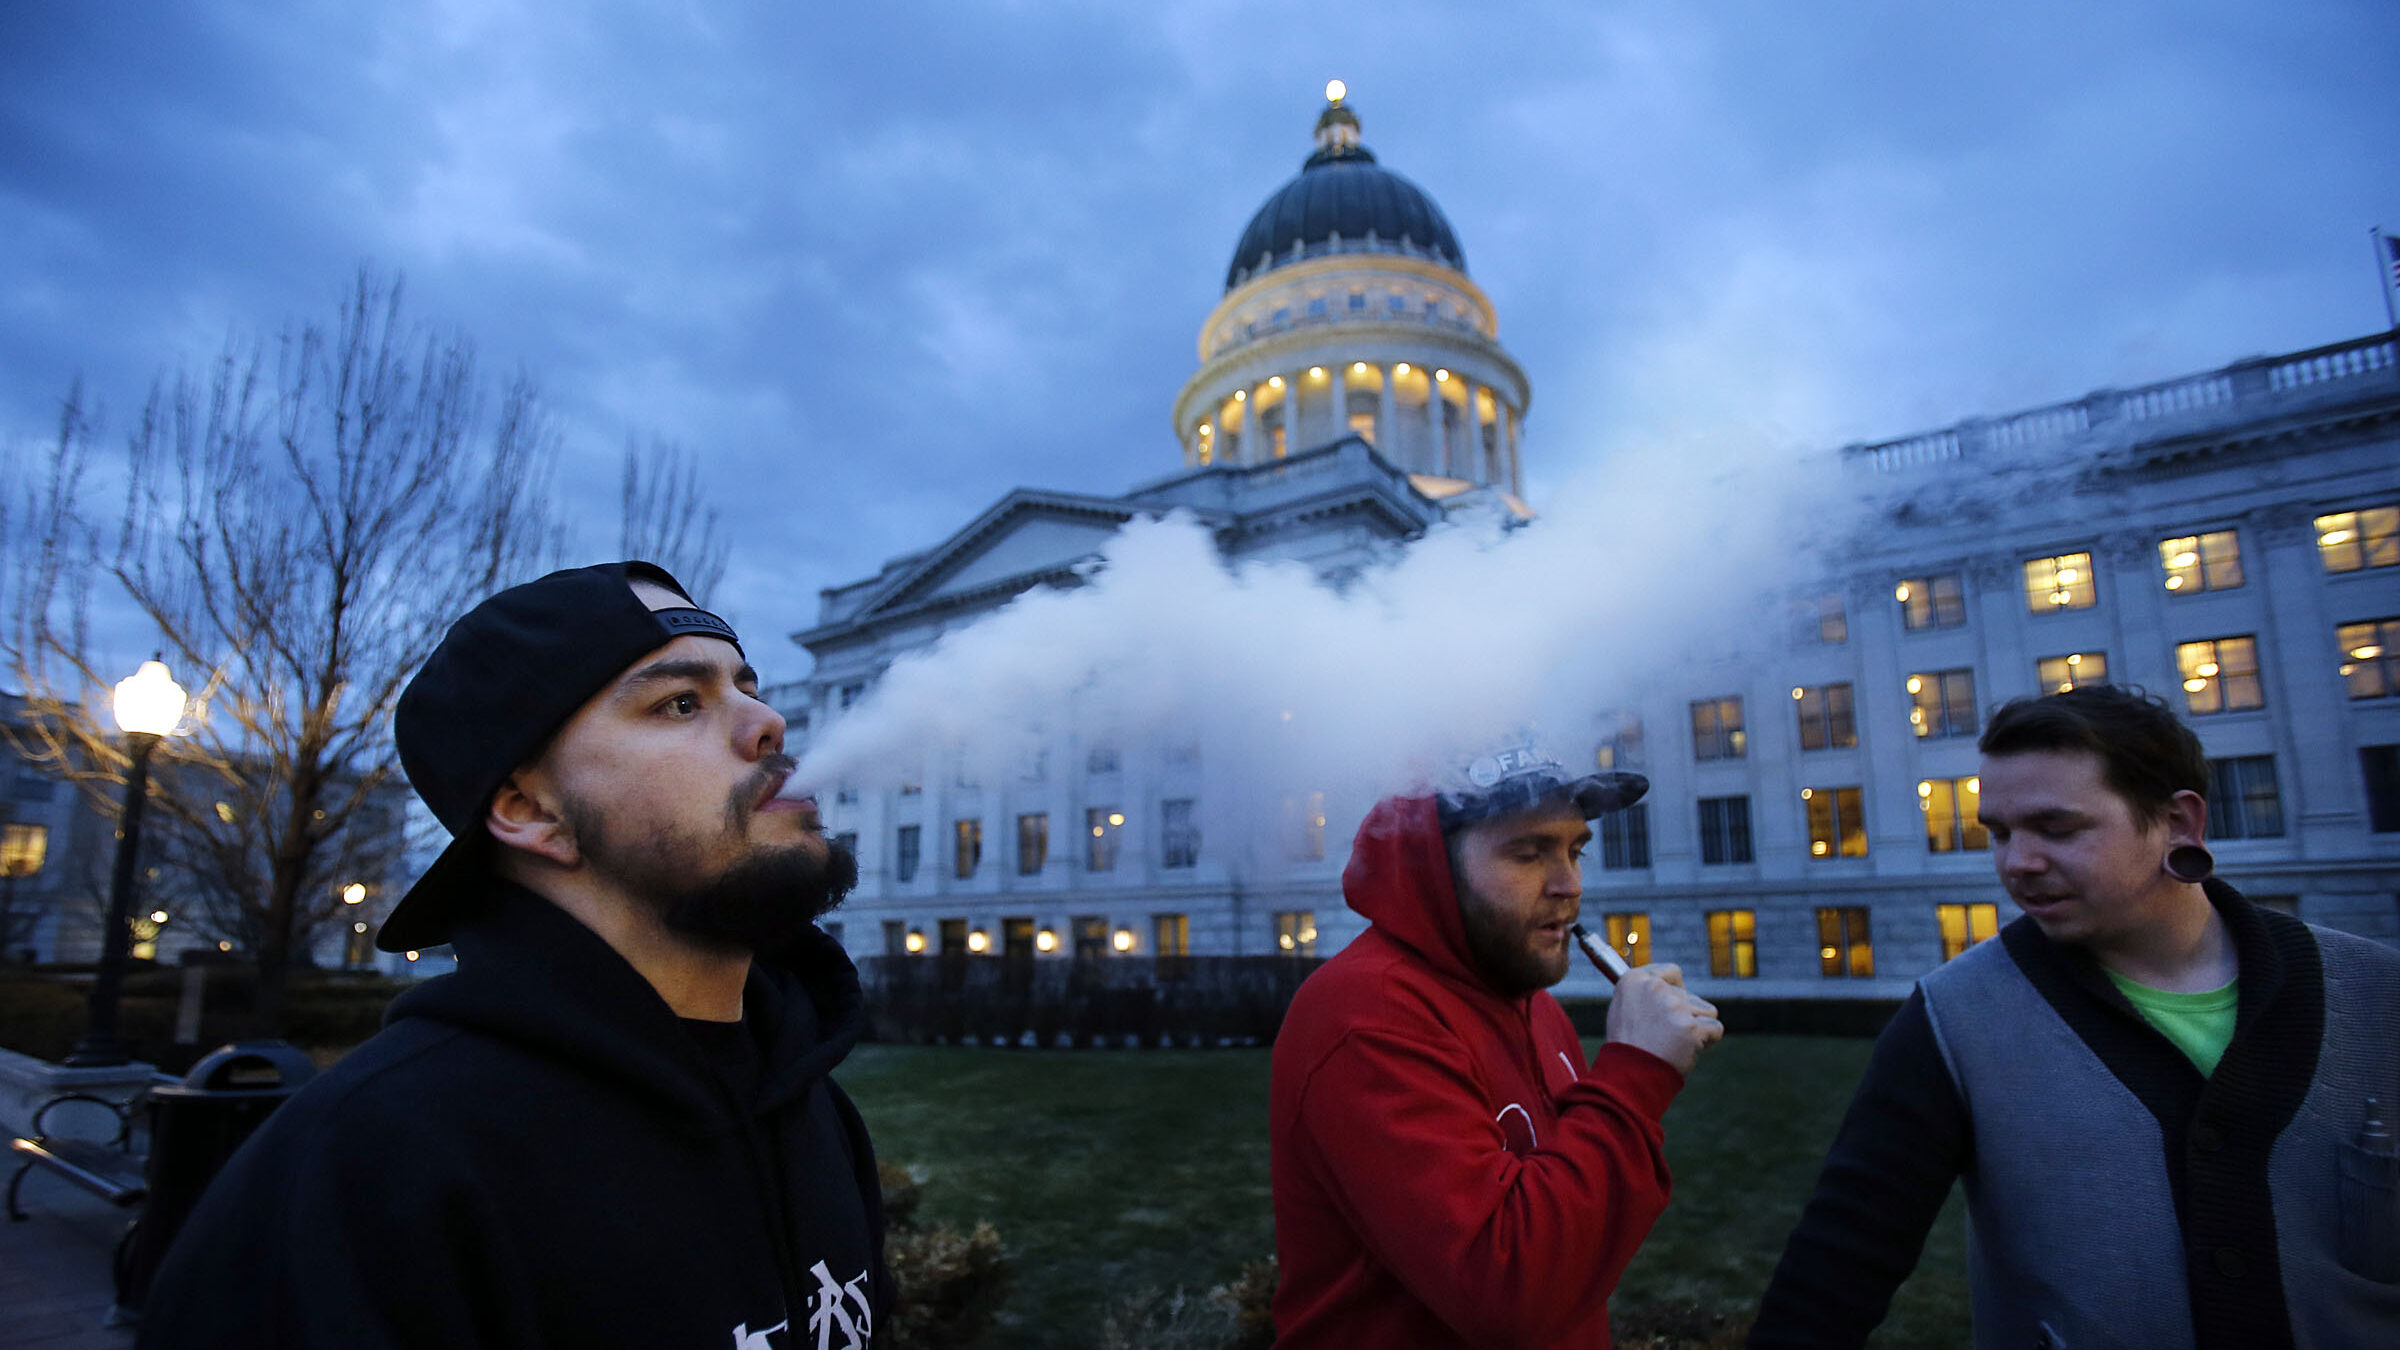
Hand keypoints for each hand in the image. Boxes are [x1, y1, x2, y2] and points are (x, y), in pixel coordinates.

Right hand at [1603, 963, 1723, 1076]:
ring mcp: (1674, 1007)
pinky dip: (1707, 1041)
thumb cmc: (1628, 1046)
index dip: (1676, 988)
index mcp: (1635, 980)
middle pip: (1690, 996)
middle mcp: (1654, 988)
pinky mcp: (1690, 1027)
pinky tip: (1686, 1050)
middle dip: (1685, 1015)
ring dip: (1696, 1027)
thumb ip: (1645, 994)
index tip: (1673, 1003)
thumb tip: (1664, 986)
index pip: (1672, 972)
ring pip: (1705, 1011)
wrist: (1630, 1076)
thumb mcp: (1624, 1009)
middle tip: (1664, 1036)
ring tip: (1673, 1043)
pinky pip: (1714, 1029)